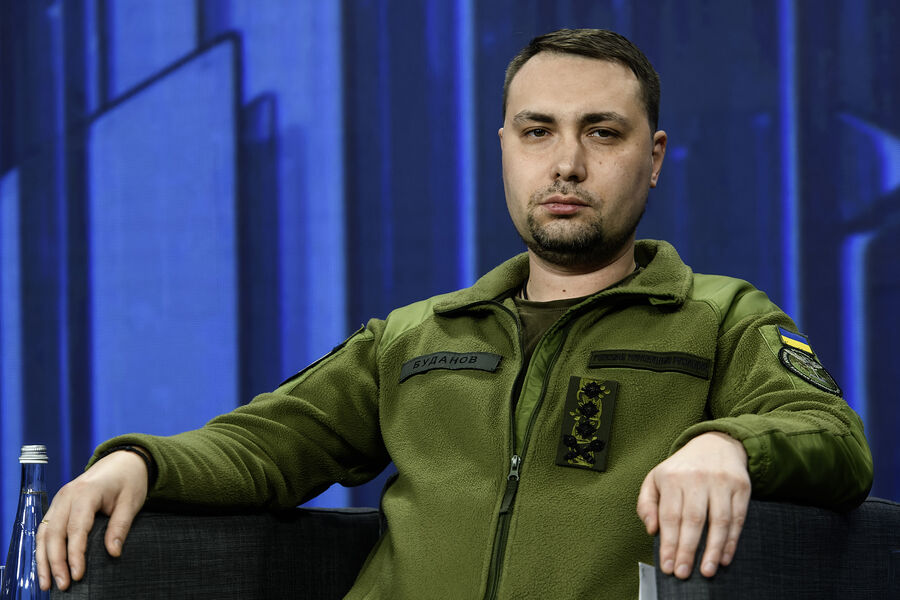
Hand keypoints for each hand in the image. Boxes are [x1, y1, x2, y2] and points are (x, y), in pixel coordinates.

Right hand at [36, 449, 148, 590]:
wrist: (123, 461)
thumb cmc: (129, 481)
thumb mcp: (131, 502)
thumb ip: (120, 526)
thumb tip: (113, 553)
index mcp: (86, 493)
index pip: (76, 529)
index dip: (75, 554)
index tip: (78, 575)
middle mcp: (67, 495)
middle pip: (55, 533)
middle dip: (56, 562)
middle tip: (62, 585)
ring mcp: (60, 499)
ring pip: (44, 533)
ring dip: (43, 559)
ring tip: (48, 583)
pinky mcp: (58, 505)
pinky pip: (45, 529)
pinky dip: (43, 548)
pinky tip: (45, 566)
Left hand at [636, 431, 749, 578]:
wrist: (715, 443)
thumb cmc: (681, 468)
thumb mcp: (656, 478)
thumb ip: (646, 504)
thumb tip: (652, 530)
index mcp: (673, 477)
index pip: (670, 515)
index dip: (669, 543)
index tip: (668, 566)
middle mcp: (697, 478)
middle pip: (693, 520)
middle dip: (688, 550)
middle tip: (684, 572)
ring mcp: (721, 482)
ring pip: (719, 520)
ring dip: (713, 549)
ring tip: (707, 570)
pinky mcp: (741, 487)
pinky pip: (738, 518)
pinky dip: (731, 540)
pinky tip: (724, 556)